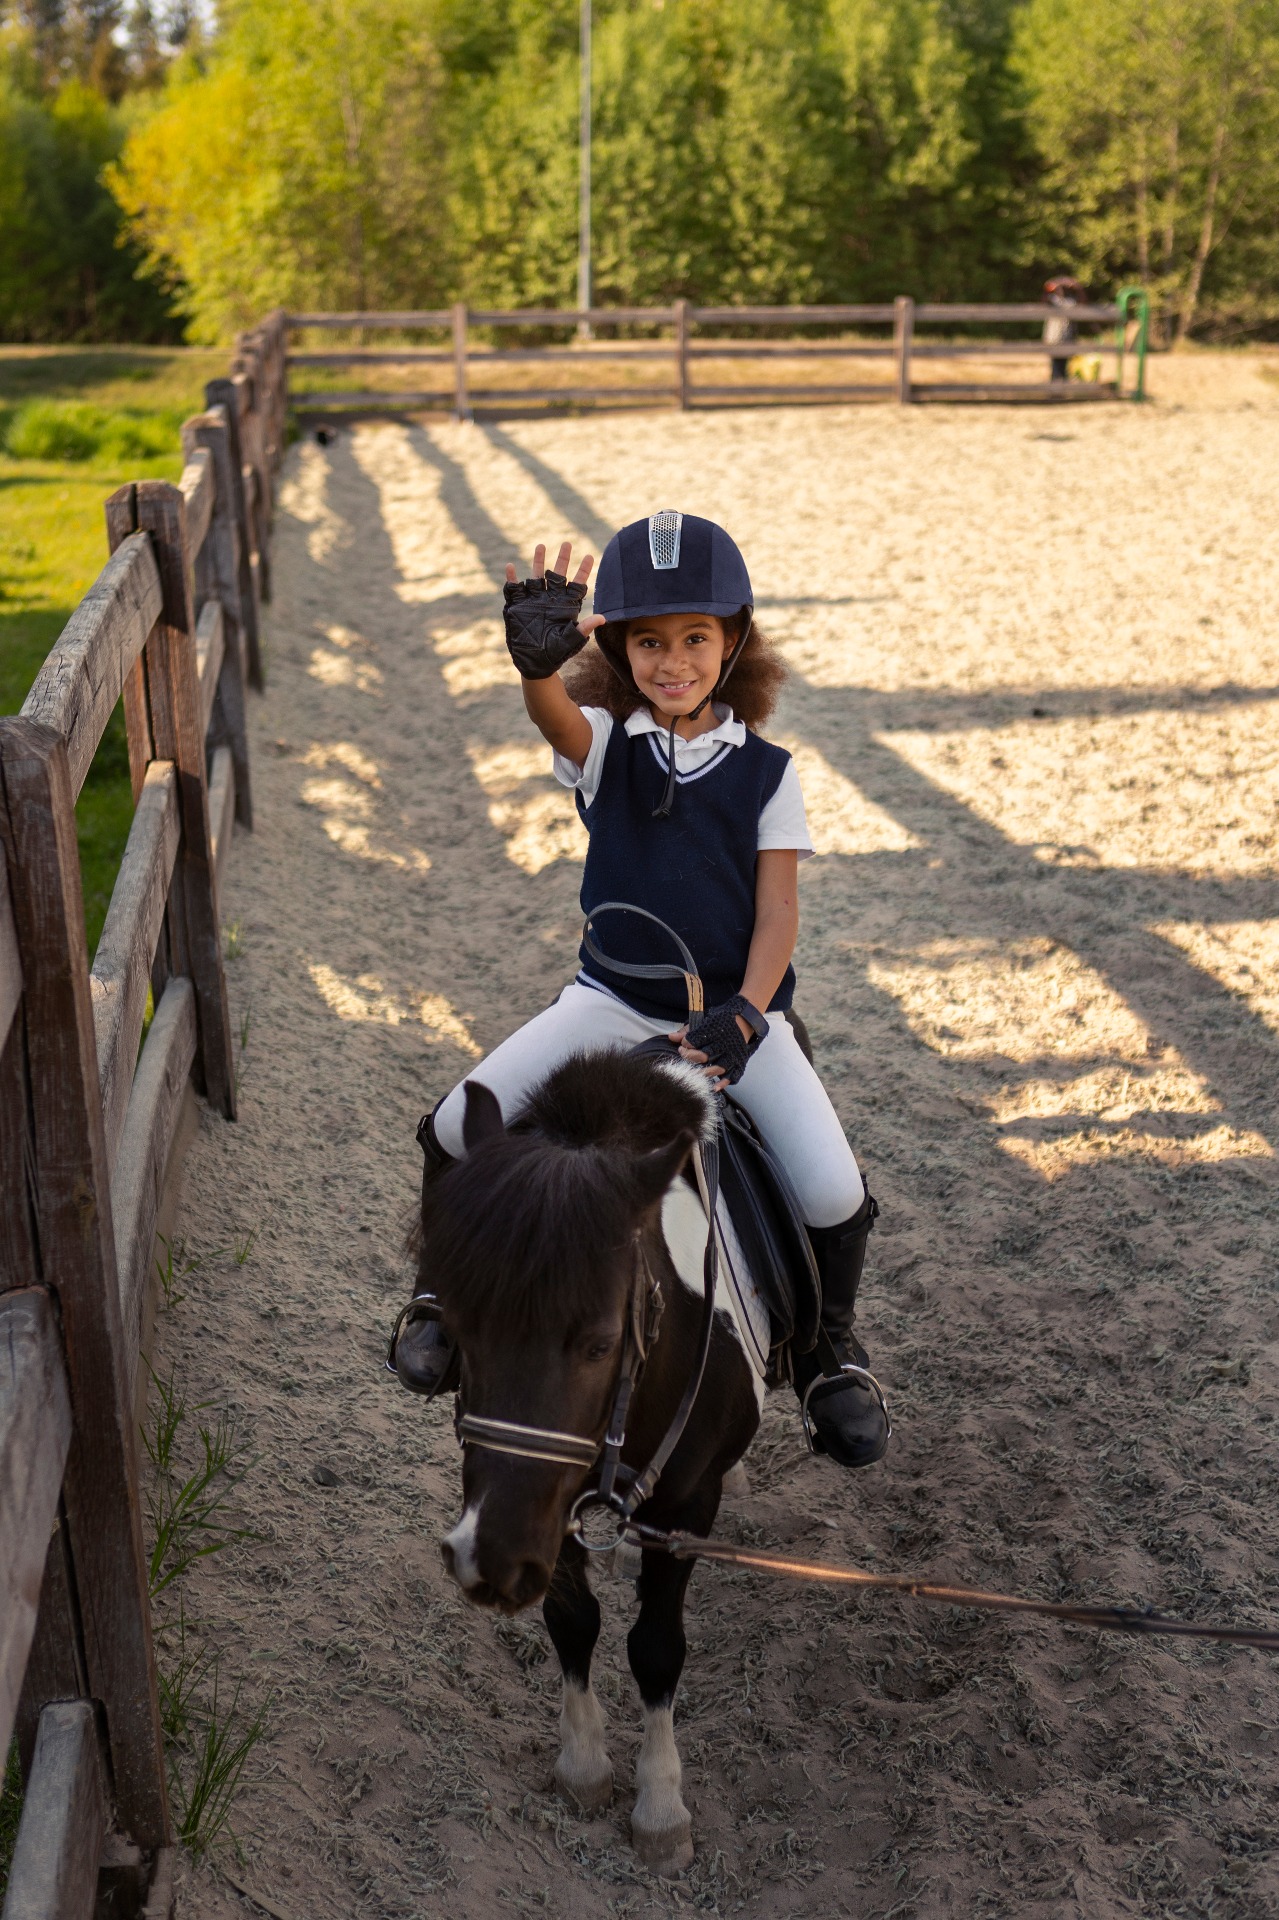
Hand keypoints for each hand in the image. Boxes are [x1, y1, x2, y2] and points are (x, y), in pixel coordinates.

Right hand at [503, 542, 605, 680]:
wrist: (534, 662)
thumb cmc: (556, 653)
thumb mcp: (571, 640)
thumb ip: (584, 627)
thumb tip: (603, 618)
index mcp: (565, 606)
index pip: (577, 584)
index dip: (583, 570)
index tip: (590, 556)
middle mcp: (551, 599)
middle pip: (558, 574)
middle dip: (563, 559)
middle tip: (568, 543)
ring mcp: (534, 600)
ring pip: (537, 575)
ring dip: (539, 561)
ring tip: (541, 546)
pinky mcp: (519, 605)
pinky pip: (514, 588)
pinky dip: (512, 578)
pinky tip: (510, 567)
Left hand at [668, 1005, 757, 1088]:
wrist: (745, 1022)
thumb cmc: (721, 1022)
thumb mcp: (704, 1021)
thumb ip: (687, 1030)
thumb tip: (671, 1037)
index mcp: (716, 1032)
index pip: (696, 1040)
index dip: (686, 1043)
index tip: (682, 1044)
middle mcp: (724, 1045)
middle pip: (704, 1055)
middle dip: (690, 1056)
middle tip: (683, 1053)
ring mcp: (731, 1056)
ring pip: (716, 1068)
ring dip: (703, 1073)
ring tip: (692, 1073)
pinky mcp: (737, 1064)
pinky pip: (731, 1076)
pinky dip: (722, 1083)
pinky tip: (713, 1088)